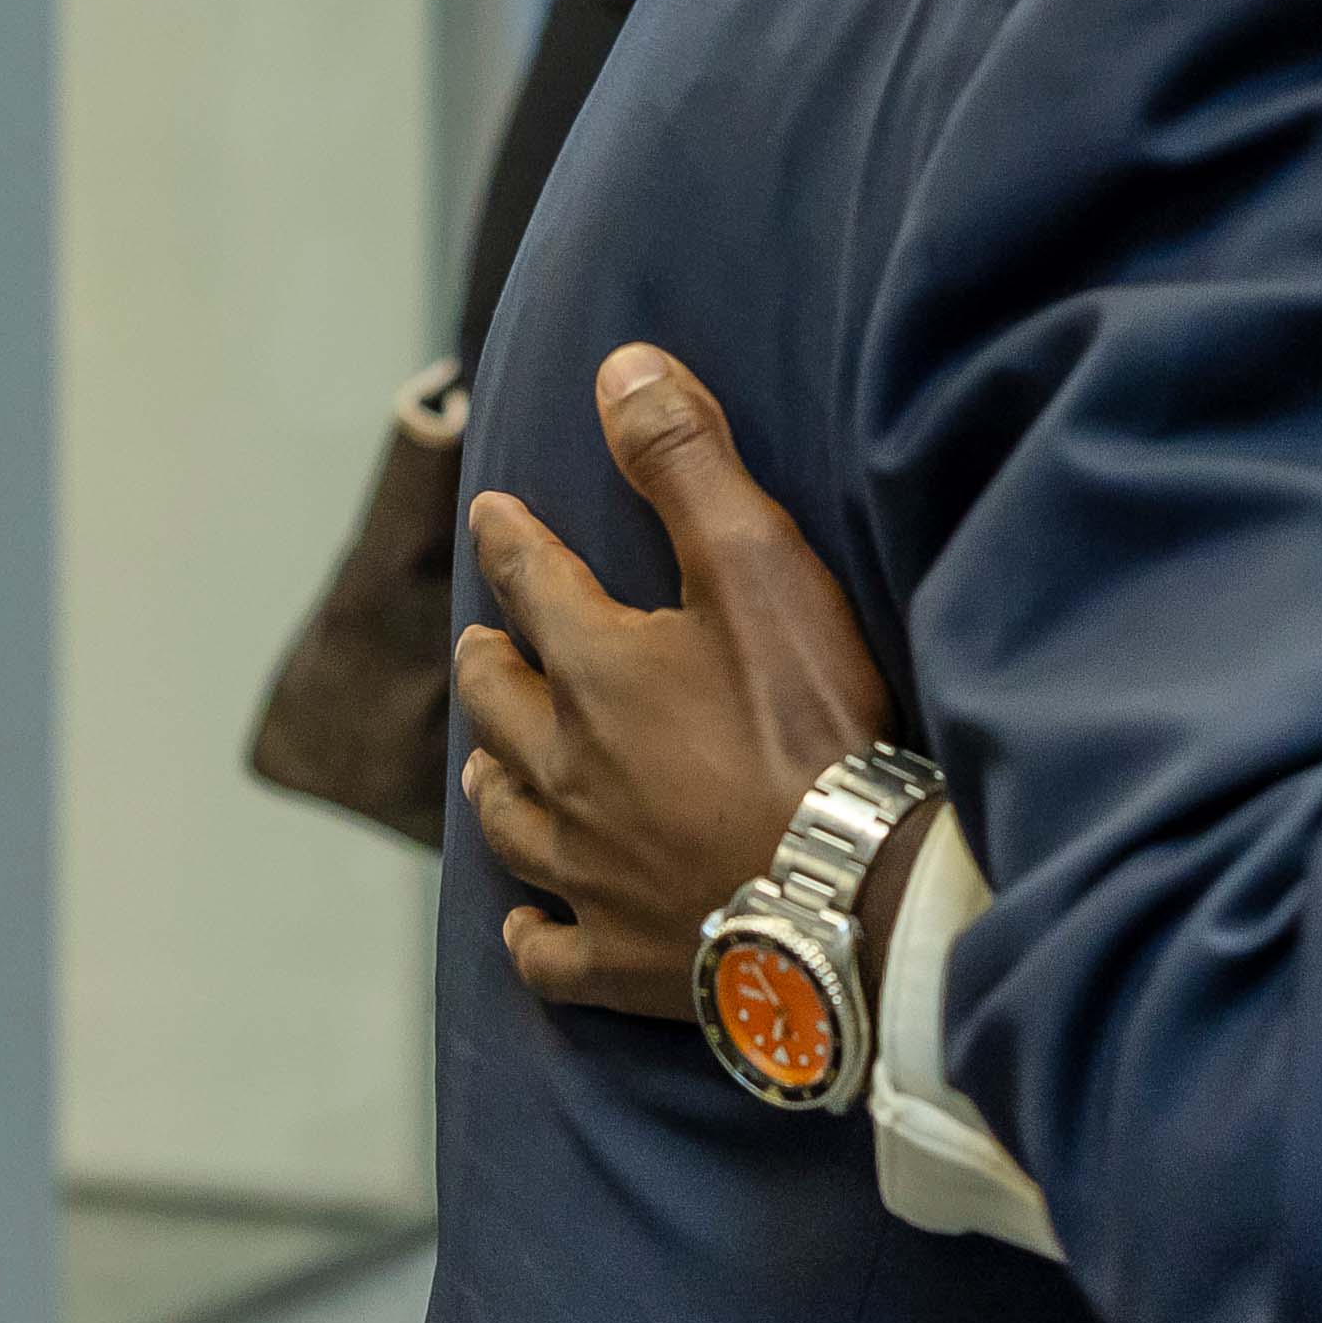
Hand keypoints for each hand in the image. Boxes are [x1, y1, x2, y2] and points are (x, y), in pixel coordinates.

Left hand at [454, 344, 897, 1016]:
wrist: (842, 895)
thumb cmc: (808, 723)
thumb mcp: (756, 567)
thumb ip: (686, 465)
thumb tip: (618, 366)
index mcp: (597, 670)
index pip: (536, 585)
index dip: (515, 542)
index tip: (495, 512)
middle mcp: (567, 768)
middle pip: (503, 703)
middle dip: (489, 660)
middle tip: (479, 641)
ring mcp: (585, 869)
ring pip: (507, 817)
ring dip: (492, 776)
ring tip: (485, 758)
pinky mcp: (616, 956)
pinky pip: (545, 948)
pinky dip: (529, 928)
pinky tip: (526, 919)